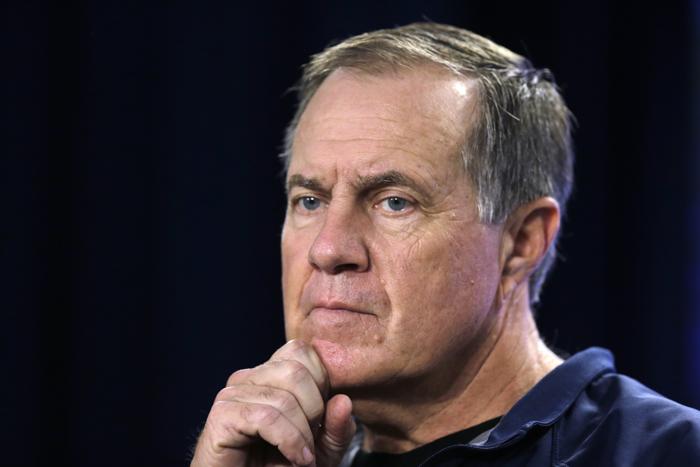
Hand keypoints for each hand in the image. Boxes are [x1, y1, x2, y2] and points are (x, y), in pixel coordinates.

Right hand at [190, 340, 356, 466]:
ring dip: (302, 434)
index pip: (301, 351)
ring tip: (303, 456)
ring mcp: (232, 394)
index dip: (321, 383)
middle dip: (314, 410)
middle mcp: (249, 377)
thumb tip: (343, 401)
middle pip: (295, 370)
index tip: (321, 418)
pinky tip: (294, 458)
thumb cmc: (280, 466)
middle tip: (311, 441)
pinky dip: (289, 441)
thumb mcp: (322, 449)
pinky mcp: (222, 415)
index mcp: (270, 374)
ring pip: (283, 397)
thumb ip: (338, 427)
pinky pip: (265, 417)